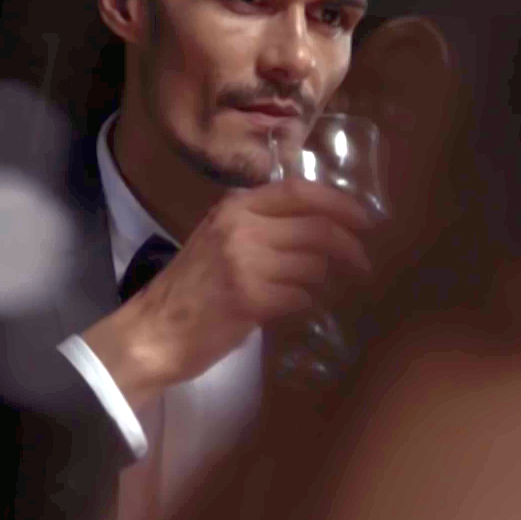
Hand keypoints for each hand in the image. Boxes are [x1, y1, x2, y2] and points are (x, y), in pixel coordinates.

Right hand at [83, 178, 371, 410]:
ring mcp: (245, 262)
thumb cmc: (191, 286)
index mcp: (235, 206)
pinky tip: (306, 308)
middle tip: (364, 264)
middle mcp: (241, 227)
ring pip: (314, 264)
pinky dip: (312, 304)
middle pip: (317, 227)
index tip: (365, 220)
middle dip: (351, 246)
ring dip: (332, 281)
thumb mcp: (219, 238)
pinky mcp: (250, 298)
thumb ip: (261, 224)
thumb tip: (321, 224)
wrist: (155, 329)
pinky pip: (302, 296)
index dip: (339, 203)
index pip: (299, 191)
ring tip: (333, 290)